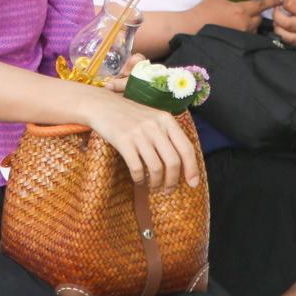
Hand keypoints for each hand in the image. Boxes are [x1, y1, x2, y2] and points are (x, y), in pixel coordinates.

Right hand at [80, 87, 198, 190]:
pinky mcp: (123, 140)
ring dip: (156, 183)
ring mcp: (139, 133)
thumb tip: (183, 164)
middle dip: (172, 181)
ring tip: (153, 186)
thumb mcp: (153, 118)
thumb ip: (168, 135)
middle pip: (173, 162)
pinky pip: (136, 168)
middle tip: (168, 190)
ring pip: (156, 168)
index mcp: (166, 119)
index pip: (186, 148)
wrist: (102, 104)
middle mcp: (155, 126)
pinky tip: (139, 179)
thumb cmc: (130, 115)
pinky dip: (139, 179)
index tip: (193, 184)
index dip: (192, 169)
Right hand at [190, 0, 283, 34]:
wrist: (194, 26)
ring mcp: (242, 34)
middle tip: (245, 10)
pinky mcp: (238, 41)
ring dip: (251, 23)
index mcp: (241, 9)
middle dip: (256, 13)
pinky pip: (247, 35)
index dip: (273, 1)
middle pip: (259, 18)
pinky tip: (235, 28)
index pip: (261, 5)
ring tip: (238, 20)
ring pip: (254, 27)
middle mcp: (245, 23)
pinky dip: (245, 30)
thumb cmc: (205, 9)